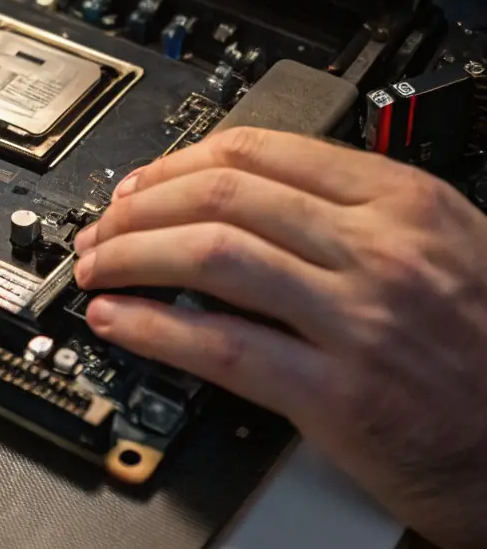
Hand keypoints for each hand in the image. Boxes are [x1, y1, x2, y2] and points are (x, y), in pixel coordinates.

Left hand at [74, 128, 486, 548]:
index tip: (145, 180)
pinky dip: (154, 330)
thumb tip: (250, 206)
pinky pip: (222, 348)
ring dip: (134, 257)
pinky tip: (119, 324)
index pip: (263, 151)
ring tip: (98, 268)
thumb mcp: (450, 250)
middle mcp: (380, 250)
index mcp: (405, 203)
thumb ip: (361, 219)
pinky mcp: (339, 398)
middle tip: (104, 225)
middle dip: (143, 205)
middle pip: (224, 196)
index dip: (181, 161)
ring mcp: (358, 321)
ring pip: (211, 257)